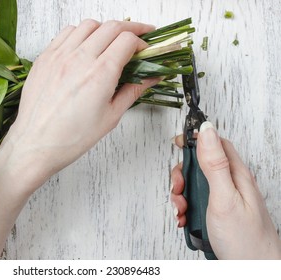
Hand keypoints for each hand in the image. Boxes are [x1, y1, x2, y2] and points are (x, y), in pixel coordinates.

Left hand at [0, 20, 160, 192]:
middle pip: (111, 27)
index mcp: (100, 74)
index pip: (127, 40)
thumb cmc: (71, 137)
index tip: (145, 48)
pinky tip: (84, 46)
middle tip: (137, 38)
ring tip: (110, 42)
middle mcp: (79, 59)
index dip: (142, 41)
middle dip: (130, 29)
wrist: (37, 144)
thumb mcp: (111, 116)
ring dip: (105, 29)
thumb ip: (133, 91)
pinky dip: (81, 33)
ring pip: (88, 25)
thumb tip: (151, 78)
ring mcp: (59, 56)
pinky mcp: (45, 58)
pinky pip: (66, 32)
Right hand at [171, 121, 280, 258]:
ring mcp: (224, 199)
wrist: (253, 272)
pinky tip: (186, 219)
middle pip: (200, 165)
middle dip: (182, 175)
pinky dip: (186, 209)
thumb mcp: (225, 197)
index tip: (178, 142)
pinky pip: (196, 203)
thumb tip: (207, 130)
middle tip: (179, 189)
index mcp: (235, 174)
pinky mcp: (217, 213)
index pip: (216, 143)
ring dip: (182, 195)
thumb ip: (214, 164)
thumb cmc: (246, 240)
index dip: (196, 139)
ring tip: (183, 210)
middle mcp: (230, 184)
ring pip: (195, 185)